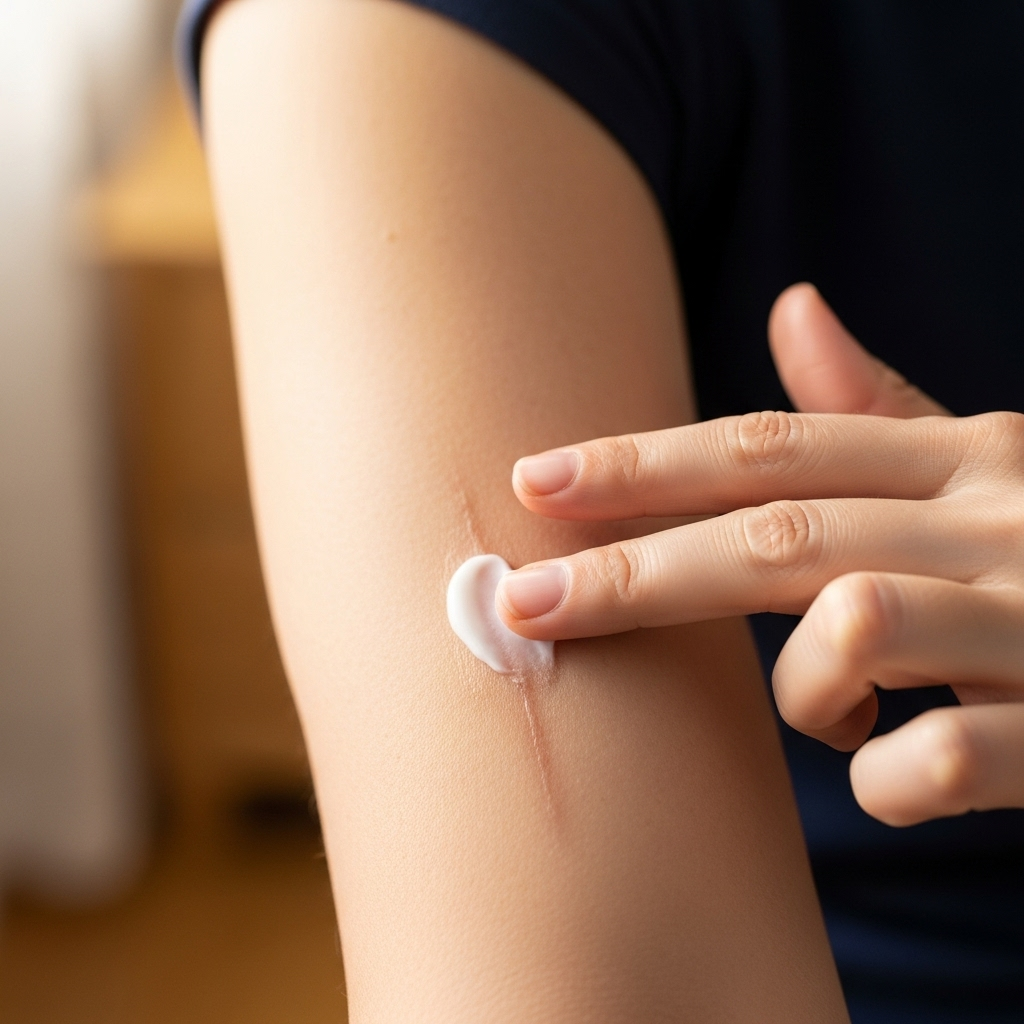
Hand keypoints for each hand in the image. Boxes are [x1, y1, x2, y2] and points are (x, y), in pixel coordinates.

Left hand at [497, 284, 1023, 825]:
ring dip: (800, 690)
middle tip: (521, 602)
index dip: (643, 463)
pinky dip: (882, 783)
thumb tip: (790, 306)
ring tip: (834, 709)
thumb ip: (883, 407)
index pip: (769, 447)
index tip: (533, 478)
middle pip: (776, 532)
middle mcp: (1000, 520)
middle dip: (635, 571)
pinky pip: (934, 767)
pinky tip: (901, 775)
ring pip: (851, 631)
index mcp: (966, 457)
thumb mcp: (989, 469)